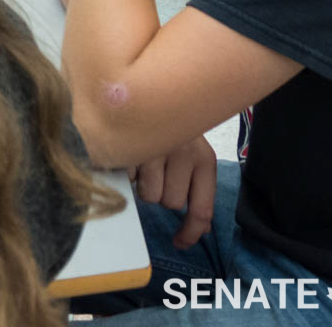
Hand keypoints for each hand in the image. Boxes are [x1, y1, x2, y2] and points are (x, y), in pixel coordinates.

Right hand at [130, 135, 216, 249]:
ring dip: (142, 184)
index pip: (202, 209)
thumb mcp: (192, 158)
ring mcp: (156, 147)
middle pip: (171, 203)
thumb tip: (201, 229)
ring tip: (142, 161)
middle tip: (157, 172)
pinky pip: (128, 178)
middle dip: (161, 193)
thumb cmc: (173, 130)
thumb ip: (198, 192)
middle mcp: (184, 153)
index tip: (179, 242)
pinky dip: (126, 171)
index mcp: (205, 159)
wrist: (148, 89)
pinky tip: (129, 153)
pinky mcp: (132, 145)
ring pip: (148, 195)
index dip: (190, 232)